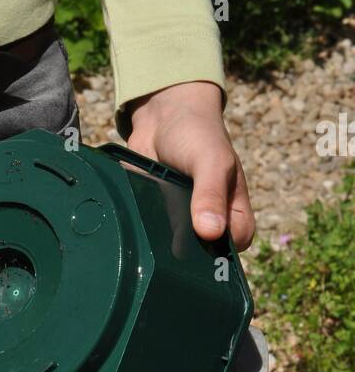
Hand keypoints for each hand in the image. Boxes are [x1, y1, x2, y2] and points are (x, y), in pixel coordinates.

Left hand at [126, 80, 254, 250]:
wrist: (161, 116)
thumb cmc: (198, 134)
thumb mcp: (210, 160)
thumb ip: (210, 194)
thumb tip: (210, 232)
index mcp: (233, 208)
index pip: (236, 243)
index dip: (223, 253)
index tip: (203, 252)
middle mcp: (209, 218)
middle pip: (204, 252)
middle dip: (190, 255)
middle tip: (172, 253)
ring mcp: (181, 219)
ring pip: (175, 247)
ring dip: (164, 247)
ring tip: (153, 243)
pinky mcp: (156, 214)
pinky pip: (151, 233)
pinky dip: (144, 233)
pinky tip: (136, 232)